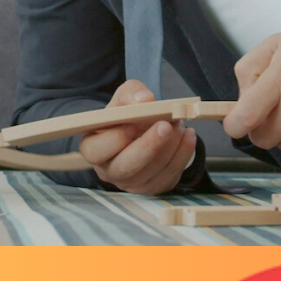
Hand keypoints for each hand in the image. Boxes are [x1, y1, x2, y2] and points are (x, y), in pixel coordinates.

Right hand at [79, 79, 195, 193]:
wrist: (137, 130)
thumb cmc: (124, 114)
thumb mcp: (123, 97)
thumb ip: (131, 94)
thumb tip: (145, 100)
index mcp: (93, 149)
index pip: (97, 151)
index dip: (116, 138)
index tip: (134, 122)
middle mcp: (109, 171)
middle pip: (126, 167)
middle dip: (149, 146)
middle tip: (166, 126)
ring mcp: (132, 183)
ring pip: (152, 172)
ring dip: (170, 147)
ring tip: (180, 124)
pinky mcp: (153, 187)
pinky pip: (170, 175)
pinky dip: (183, 154)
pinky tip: (188, 135)